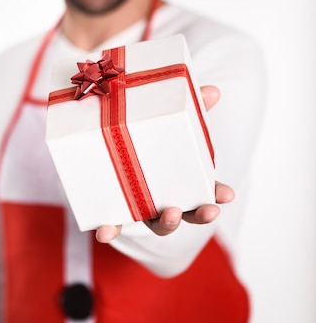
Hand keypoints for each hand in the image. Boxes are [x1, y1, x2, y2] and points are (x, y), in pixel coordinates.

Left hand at [96, 85, 234, 243]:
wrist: (94, 139)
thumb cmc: (138, 133)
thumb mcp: (163, 118)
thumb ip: (186, 107)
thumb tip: (211, 91)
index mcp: (176, 178)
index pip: (203, 190)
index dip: (217, 193)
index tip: (228, 194)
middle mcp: (159, 198)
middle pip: (184, 213)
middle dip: (198, 213)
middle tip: (208, 209)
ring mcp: (136, 206)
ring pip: (155, 223)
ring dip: (166, 224)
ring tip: (170, 213)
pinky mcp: (109, 208)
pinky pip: (111, 225)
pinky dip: (109, 231)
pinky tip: (106, 231)